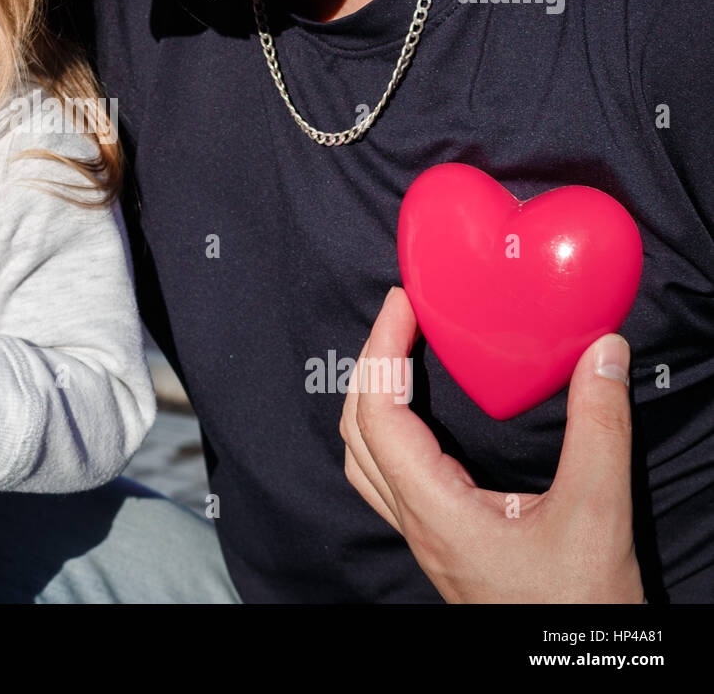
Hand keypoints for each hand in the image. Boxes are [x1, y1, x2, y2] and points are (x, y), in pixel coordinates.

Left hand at [340, 286, 644, 602]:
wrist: (574, 674)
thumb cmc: (577, 609)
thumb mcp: (599, 515)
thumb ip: (599, 430)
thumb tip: (602, 353)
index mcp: (435, 509)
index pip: (378, 412)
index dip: (381, 349)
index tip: (403, 303)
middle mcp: (415, 521)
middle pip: (358, 428)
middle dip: (370, 361)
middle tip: (402, 315)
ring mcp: (422, 535)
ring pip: (363, 456)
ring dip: (370, 397)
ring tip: (399, 354)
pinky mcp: (439, 541)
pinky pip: (387, 475)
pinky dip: (388, 430)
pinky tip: (419, 416)